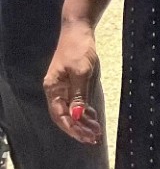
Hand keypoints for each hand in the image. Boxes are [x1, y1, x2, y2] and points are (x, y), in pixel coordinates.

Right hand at [45, 21, 101, 144]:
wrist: (79, 30)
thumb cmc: (79, 48)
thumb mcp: (82, 71)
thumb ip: (79, 95)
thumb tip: (77, 116)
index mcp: (53, 89)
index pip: (60, 115)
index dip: (73, 128)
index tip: (87, 136)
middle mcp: (56, 91)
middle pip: (65, 117)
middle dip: (79, 129)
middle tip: (94, 138)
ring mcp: (64, 88)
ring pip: (71, 111)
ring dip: (83, 123)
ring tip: (96, 133)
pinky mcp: (73, 84)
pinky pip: (77, 103)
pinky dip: (85, 112)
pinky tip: (93, 119)